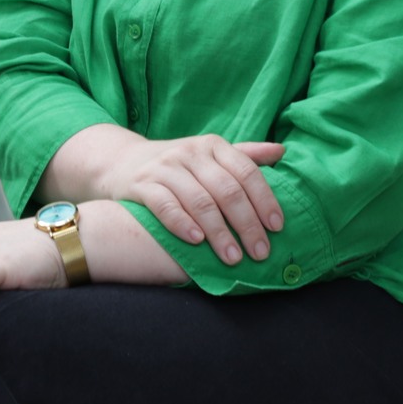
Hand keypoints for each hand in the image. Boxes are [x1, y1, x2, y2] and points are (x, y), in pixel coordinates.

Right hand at [94, 134, 284, 264]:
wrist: (121, 161)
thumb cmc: (177, 165)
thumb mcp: (209, 154)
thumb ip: (244, 155)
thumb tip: (281, 152)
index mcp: (213, 145)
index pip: (246, 172)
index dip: (265, 199)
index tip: (277, 227)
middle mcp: (191, 153)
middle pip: (226, 190)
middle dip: (247, 224)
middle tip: (260, 253)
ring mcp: (165, 168)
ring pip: (200, 201)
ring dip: (219, 232)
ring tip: (233, 258)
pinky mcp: (143, 185)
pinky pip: (165, 206)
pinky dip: (182, 224)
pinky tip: (197, 242)